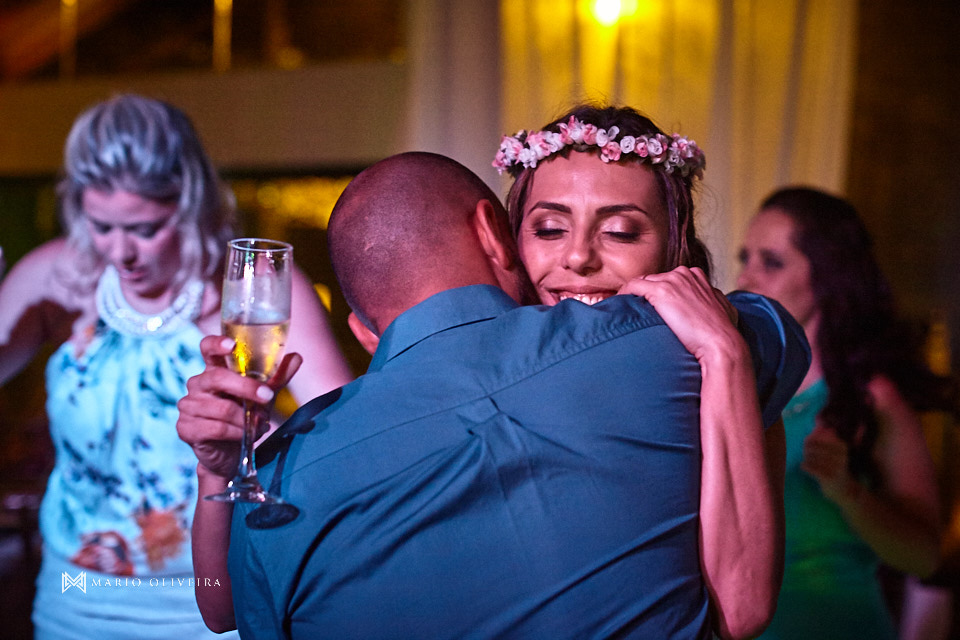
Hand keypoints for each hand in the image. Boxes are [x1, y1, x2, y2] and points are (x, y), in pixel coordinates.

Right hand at [176, 335, 301, 477]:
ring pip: (222, 408)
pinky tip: (244, 437)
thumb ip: (277, 377)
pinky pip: (216, 428)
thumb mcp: (262, 395)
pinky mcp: (186, 429)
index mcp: (213, 370)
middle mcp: (197, 384)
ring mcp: (188, 406)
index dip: (216, 344)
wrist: (230, 453)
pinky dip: (237, 433)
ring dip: (246, 419)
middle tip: (268, 397)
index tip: (232, 345)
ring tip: (258, 426)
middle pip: (218, 378)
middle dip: (246, 388)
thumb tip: (296, 357)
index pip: (207, 348)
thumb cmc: (244, 416)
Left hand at [618, 266, 739, 362]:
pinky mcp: (661, 291)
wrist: (721, 343)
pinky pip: (633, 286)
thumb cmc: (723, 333)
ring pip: (643, 283)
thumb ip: (711, 301)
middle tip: (636, 313)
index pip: (668, 279)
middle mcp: (684, 274)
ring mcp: (672, 280)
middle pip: (654, 280)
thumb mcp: (721, 309)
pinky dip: (623, 294)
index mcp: (696, 276)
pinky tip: (618, 305)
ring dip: (634, 296)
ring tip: (625, 312)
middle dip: (646, 296)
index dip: (658, 294)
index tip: (652, 309)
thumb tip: (703, 307)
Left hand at [800, 422, 859, 503]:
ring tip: (806, 460)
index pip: (821, 439)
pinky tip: (803, 466)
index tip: (806, 442)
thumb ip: (828, 440)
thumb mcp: (837, 453)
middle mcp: (841, 457)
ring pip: (813, 458)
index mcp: (843, 448)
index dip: (810, 439)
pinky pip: (812, 468)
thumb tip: (817, 425)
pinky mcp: (829, 478)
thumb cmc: (836, 468)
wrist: (845, 490)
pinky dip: (805, 466)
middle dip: (807, 449)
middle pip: (815, 448)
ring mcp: (836, 468)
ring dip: (806, 458)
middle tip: (804, 452)